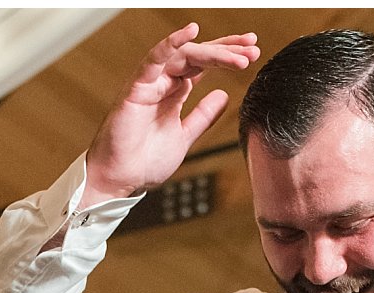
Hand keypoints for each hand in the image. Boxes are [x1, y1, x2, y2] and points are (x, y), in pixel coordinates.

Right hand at [82, 24, 259, 204]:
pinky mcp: (136, 88)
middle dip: (228, 50)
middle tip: (253, 48)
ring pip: (184, 55)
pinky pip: (153, 59)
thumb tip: (224, 96)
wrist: (119, 180)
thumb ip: (202, 116)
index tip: (252, 50)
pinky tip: (191, 31)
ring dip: (213, 51)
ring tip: (240, 54)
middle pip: (199, 55)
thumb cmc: (144, 161)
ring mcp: (150, 83)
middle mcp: (163, 82)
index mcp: (174, 92)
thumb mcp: (185, 137)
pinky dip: (171, 43)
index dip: (228, 55)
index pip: (204, 64)